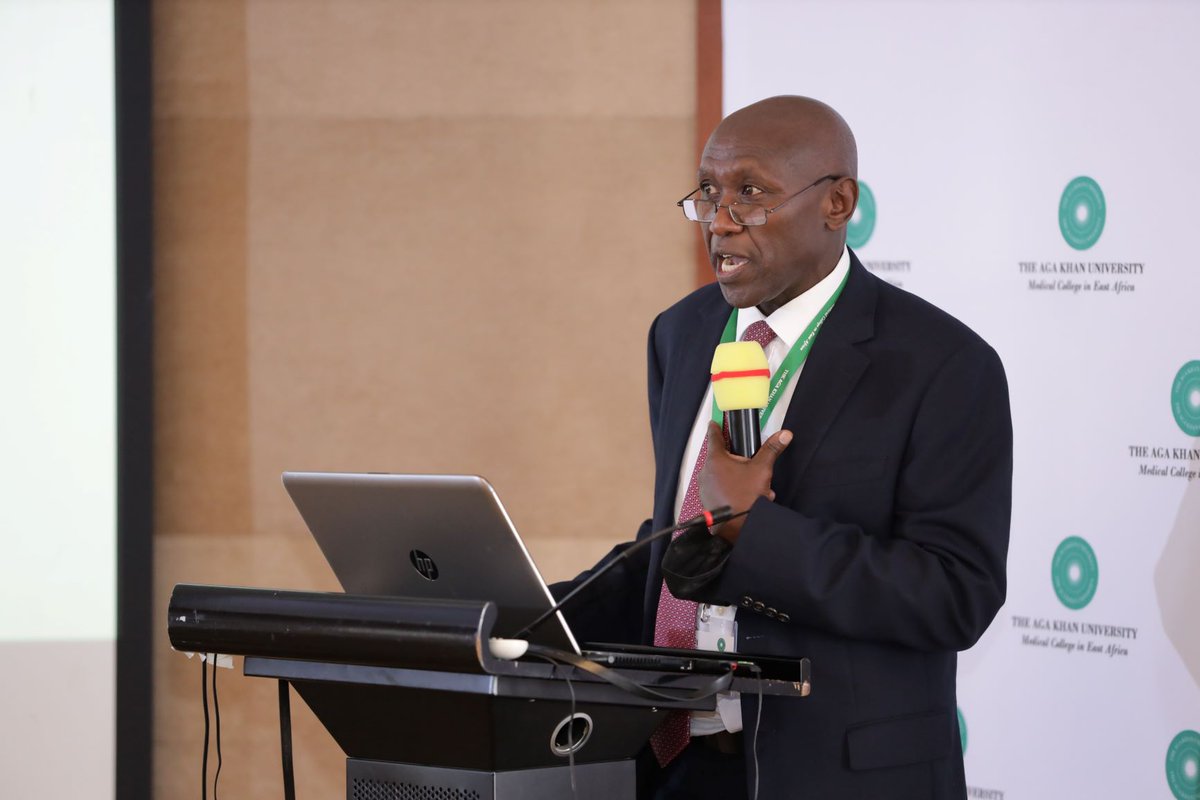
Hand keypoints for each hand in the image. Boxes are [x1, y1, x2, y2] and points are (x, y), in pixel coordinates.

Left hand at [698, 422, 791, 542]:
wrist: (737, 526)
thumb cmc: (746, 494)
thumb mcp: (762, 470)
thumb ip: (771, 450)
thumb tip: (784, 434)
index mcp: (716, 459)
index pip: (714, 437)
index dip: (715, 429)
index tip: (713, 423)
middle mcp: (706, 471)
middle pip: (721, 458)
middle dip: (737, 462)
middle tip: (752, 469)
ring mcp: (704, 487)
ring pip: (722, 475)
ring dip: (736, 478)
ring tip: (753, 488)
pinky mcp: (706, 500)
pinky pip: (720, 489)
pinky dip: (731, 490)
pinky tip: (746, 498)